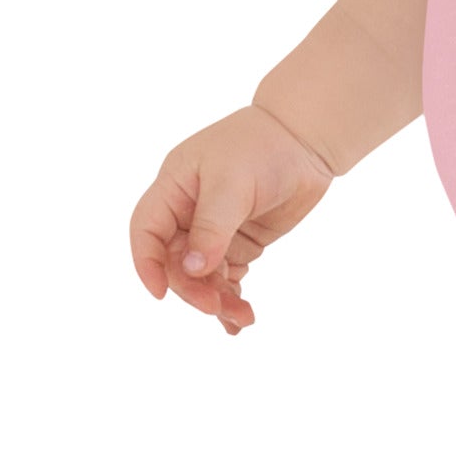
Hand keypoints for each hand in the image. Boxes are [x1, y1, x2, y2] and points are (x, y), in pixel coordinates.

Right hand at [128, 105, 334, 334]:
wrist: (308, 138)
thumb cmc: (264, 146)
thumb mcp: (232, 183)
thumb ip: (211, 228)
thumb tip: (192, 270)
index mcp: (174, 188)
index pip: (147, 232)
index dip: (148, 265)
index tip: (161, 295)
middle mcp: (188, 210)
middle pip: (176, 262)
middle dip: (193, 288)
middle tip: (216, 307)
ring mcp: (215, 228)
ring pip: (202, 274)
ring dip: (216, 298)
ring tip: (242, 317)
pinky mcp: (239, 240)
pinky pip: (226, 275)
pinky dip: (230, 296)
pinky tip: (239, 318)